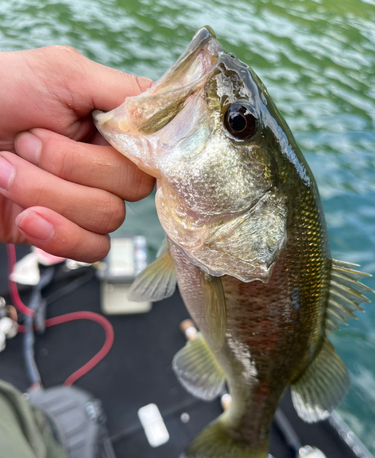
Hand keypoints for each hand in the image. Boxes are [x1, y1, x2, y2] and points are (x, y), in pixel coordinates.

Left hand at [0, 46, 154, 260]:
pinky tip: (26, 217)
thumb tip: (168, 114)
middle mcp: (104, 165)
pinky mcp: (65, 232)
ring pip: (108, 217)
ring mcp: (85, 200)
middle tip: (28, 142)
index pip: (155, 149)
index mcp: (110, 128)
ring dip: (49, 192)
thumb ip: (122, 91)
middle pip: (134, 187)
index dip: (133, 149)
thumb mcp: (61, 72)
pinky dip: (59, 235)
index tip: (97, 136)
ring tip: (7, 170)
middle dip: (72, 165)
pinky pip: (93, 249)